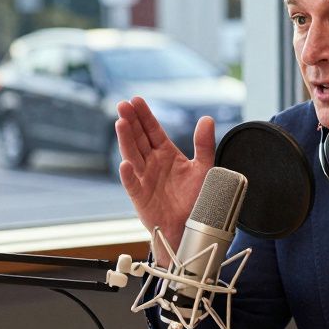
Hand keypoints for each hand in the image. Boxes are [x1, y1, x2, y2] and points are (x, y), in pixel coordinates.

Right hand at [114, 96, 215, 262]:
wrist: (192, 227)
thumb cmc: (197, 200)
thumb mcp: (204, 168)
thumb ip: (204, 144)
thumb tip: (207, 119)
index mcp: (167, 155)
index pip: (153, 131)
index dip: (144, 116)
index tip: (136, 100)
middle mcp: (153, 164)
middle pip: (139, 138)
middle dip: (131, 121)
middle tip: (123, 105)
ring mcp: (145, 179)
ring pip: (133, 156)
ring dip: (126, 140)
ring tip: (121, 123)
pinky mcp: (141, 197)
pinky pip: (133, 184)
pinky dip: (128, 175)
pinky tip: (125, 164)